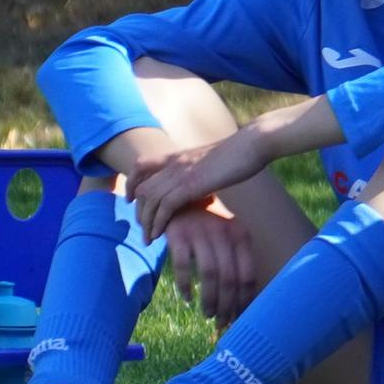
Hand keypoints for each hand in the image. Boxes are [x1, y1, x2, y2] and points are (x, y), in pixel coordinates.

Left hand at [126, 131, 269, 238]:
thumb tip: (200, 180)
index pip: (141, 165)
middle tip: (143, 228)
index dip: (132, 182)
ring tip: (149, 239)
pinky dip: (158, 222)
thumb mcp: (210, 160)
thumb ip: (198, 169)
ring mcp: (182, 173)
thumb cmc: (239, 153)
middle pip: (142, 188)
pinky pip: (165, 206)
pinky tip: (159, 233)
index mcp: (178, 155)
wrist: (252, 144)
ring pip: (150, 200)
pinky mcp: (191, 184)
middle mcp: (175, 163)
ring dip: (147, 222)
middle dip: (139, 211)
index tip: (131, 199)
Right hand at [159, 201, 273, 325]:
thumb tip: (241, 300)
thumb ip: (236, 260)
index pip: (247, 275)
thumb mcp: (228, 235)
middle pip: (230, 279)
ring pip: (209, 275)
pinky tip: (187, 298)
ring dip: (209, 300)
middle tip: (221, 322)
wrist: (178, 196)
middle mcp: (223, 233)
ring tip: (207, 314)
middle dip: (226, 306)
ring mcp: (200, 232)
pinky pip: (183, 266)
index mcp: (241, 235)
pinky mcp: (178, 234)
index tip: (239, 317)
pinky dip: (186, 286)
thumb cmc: (207, 224)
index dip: (244, 301)